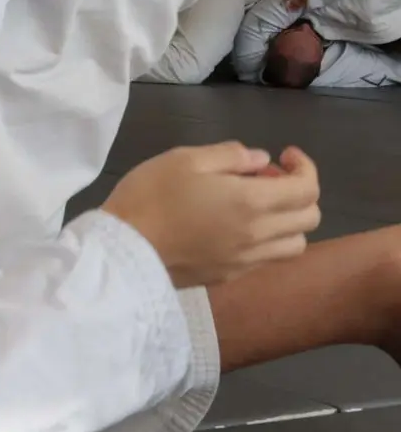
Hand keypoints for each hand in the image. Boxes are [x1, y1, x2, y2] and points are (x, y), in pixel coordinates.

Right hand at [104, 143, 319, 287]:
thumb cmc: (150, 196)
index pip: (307, 188)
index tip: (283, 156)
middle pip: (309, 218)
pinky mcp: (229, 276)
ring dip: (288, 221)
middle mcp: (259, 235)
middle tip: (266, 178)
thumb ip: (229, 155)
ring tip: (259, 207)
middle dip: (299, 192)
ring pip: (295, 244)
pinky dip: (268, 241)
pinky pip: (268, 259)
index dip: (305, 167)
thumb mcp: (184, 158)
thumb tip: (259, 160)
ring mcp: (246, 260)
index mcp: (252, 201)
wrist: (122, 249)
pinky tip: (239, 229)